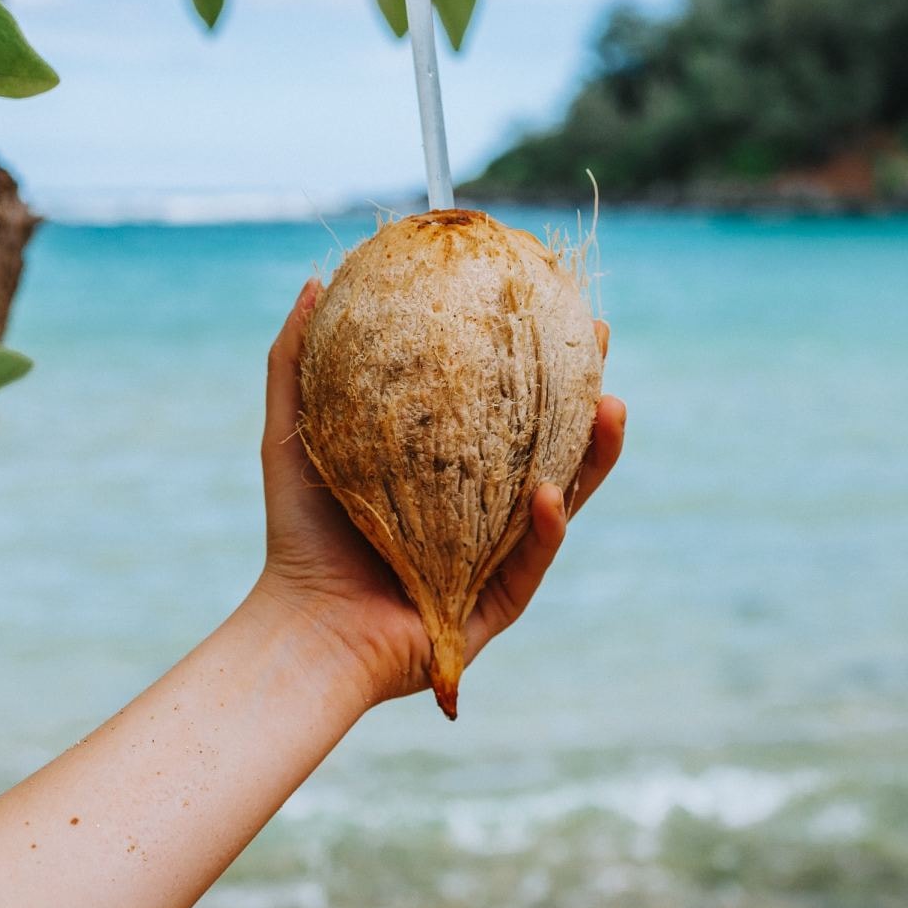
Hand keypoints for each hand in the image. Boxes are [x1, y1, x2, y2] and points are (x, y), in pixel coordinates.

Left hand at [253, 277, 626, 708]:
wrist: (303, 626)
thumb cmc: (299, 533)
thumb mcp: (294, 433)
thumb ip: (297, 362)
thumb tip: (315, 280)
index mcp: (452, 470)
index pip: (506, 405)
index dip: (535, 357)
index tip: (554, 303)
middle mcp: (485, 508)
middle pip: (553, 441)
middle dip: (587, 392)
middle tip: (599, 342)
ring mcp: (500, 555)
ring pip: (566, 496)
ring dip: (596, 454)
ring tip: (612, 407)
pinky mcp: (501, 602)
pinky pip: (534, 558)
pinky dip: (546, 525)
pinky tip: (547, 492)